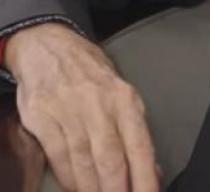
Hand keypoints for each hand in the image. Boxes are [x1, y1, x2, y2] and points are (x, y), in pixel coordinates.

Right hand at [6, 23, 159, 191]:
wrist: (49, 48)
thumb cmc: (91, 74)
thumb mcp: (121, 93)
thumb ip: (133, 129)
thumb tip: (150, 168)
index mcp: (125, 99)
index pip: (139, 145)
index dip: (144, 176)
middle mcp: (98, 105)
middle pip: (111, 157)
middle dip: (117, 188)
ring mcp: (68, 111)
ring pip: (83, 160)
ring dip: (92, 187)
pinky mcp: (42, 118)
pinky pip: (59, 155)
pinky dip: (68, 177)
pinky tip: (77, 188)